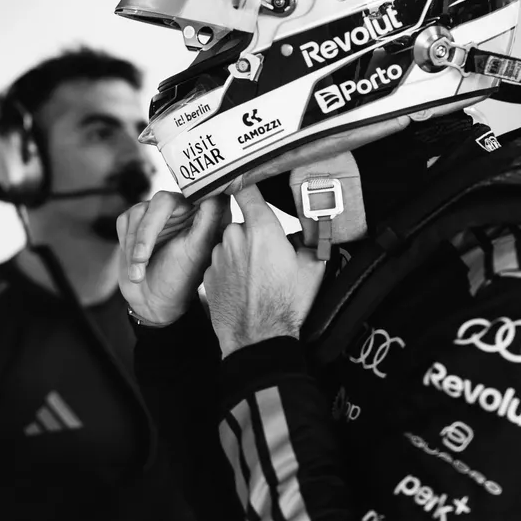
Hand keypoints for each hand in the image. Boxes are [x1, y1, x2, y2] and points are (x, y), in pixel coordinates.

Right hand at [117, 191, 230, 325]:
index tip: (183, 214)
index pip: (198, 189)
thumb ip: (210, 219)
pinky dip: (126, 245)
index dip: (192, 190)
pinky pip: (125, 221)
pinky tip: (135, 264)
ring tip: (138, 272)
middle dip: (147, 233)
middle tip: (140, 259)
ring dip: (134, 246)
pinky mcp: (136, 220)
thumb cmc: (181, 280)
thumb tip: (219, 190)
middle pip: (162, 201)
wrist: (153, 300)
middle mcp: (181, 207)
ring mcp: (157, 213)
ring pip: (139, 212)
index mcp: (203, 213)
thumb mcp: (199, 251)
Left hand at [205, 184, 326, 356]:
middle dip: (255, 233)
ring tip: (259, 276)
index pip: (246, 189)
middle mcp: (234, 238)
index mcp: (261, 230)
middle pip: (243, 222)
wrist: (258, 339)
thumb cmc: (285, 305)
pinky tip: (245, 286)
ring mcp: (218, 256)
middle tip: (270, 254)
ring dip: (242, 252)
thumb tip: (309, 224)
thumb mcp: (312, 266)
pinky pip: (221, 261)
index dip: (248, 183)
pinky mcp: (207, 274)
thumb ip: (309, 237)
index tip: (250, 181)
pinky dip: (231, 268)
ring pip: (230, 243)